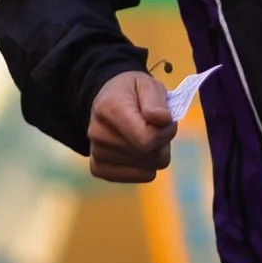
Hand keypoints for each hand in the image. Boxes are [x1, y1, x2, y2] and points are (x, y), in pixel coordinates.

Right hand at [89, 69, 176, 184]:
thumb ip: (157, 101)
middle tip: (155, 127)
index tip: (166, 121)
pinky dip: (144, 167)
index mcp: (110, 108)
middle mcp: (98, 132)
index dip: (165, 133)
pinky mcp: (97, 168)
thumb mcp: (147, 85)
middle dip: (162, 143)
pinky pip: (135, 178)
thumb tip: (163, 120)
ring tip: (144, 135)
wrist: (108, 99)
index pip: (147, 139)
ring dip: (154, 154)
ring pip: (147, 169)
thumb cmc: (133, 92)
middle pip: (149, 156)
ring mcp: (96, 152)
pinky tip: (137, 151)